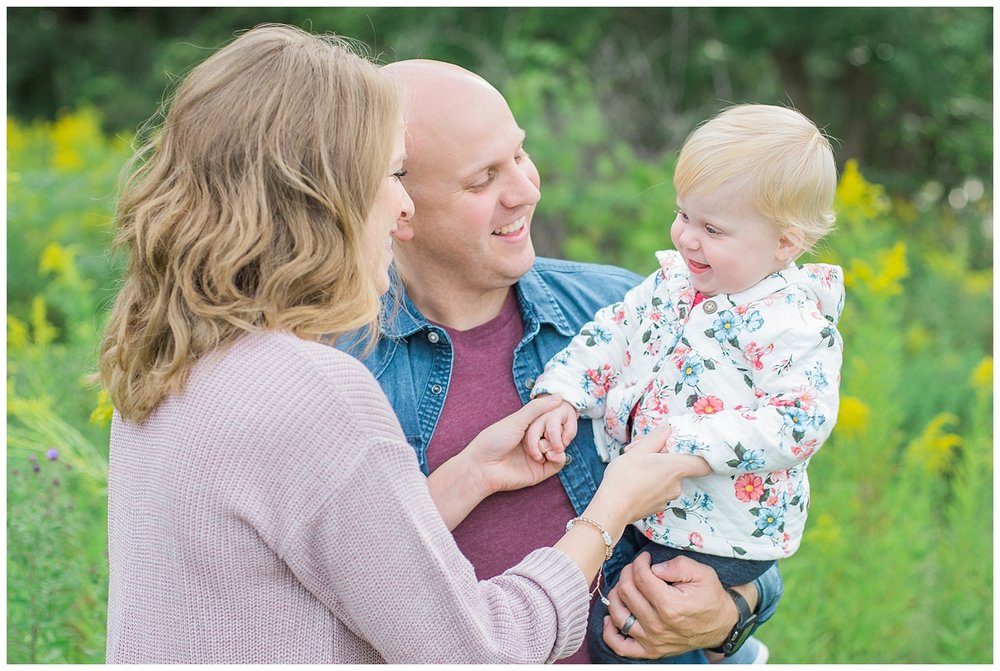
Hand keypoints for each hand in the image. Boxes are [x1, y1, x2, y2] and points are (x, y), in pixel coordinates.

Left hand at [464, 395, 569, 493]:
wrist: (483, 467)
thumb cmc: (494, 441)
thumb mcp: (516, 420)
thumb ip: (537, 408)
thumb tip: (559, 396)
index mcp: (527, 427)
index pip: (549, 419)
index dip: (555, 416)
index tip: (559, 413)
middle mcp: (534, 440)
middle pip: (556, 432)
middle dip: (555, 431)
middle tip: (545, 434)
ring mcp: (538, 456)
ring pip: (560, 446)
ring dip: (554, 444)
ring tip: (542, 447)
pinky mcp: (541, 471)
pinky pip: (560, 461)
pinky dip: (558, 456)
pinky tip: (547, 454)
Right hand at [590, 430, 710, 527]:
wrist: (612, 508)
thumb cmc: (625, 477)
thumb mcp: (638, 450)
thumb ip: (656, 438)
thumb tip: (667, 430)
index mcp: (676, 468)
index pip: (703, 464)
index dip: (698, 455)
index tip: (684, 448)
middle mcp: (676, 486)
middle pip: (677, 467)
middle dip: (661, 456)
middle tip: (639, 449)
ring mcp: (667, 499)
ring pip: (665, 478)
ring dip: (652, 469)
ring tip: (630, 465)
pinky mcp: (656, 508)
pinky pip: (657, 490)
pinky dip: (648, 483)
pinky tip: (631, 480)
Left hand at [601, 552, 748, 658]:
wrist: (722, 624)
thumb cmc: (711, 597)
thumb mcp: (702, 573)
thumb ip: (677, 565)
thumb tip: (653, 568)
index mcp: (670, 605)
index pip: (640, 578)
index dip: (639, 562)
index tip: (645, 558)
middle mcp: (658, 625)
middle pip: (627, 592)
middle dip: (627, 574)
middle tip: (635, 568)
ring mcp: (652, 640)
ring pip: (618, 615)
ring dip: (616, 596)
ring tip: (625, 587)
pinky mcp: (650, 651)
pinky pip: (620, 646)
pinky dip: (610, 633)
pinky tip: (611, 618)